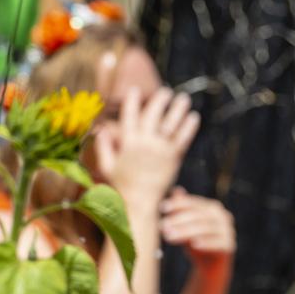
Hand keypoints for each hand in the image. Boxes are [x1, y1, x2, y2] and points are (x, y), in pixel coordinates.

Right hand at [94, 87, 199, 206]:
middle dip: (159, 100)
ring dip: (178, 108)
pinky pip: (183, 138)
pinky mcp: (173, 158)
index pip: (129, 116)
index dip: (132, 101)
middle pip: (153, 115)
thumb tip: (101, 130)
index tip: (134, 90)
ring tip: (183, 99)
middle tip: (165, 91)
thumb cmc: (121, 186)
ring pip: (171, 123)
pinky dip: (189, 126)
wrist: (139, 203)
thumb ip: (103, 147)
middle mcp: (144, 143)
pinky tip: (193, 117)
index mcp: (126, 143)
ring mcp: (160, 150)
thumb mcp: (106, 166)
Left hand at [160, 187, 234, 271]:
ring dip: (186, 232)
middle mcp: (222, 216)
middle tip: (162, 227)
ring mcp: (228, 230)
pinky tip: (193, 245)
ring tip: (169, 237)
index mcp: (212, 207)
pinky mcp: (229, 245)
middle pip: (198, 216)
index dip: (178, 204)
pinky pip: (218, 243)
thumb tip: (176, 190)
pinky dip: (206, 243)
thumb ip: (181, 209)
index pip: (193, 203)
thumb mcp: (186, 224)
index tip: (162, 208)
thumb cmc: (195, 238)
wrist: (209, 263)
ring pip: (205, 229)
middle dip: (178, 221)